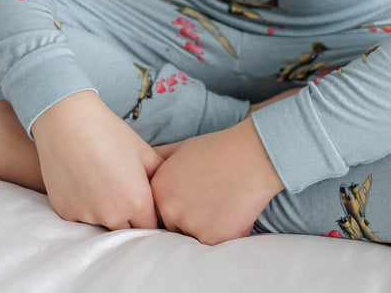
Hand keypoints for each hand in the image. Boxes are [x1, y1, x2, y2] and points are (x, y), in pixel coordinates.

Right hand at [31, 90, 163, 229]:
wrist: (66, 120)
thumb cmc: (108, 130)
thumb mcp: (142, 150)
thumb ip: (159, 175)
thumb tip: (168, 188)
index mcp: (137, 201)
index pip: (151, 225)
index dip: (149, 213)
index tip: (143, 198)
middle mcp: (112, 215)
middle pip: (127, 229)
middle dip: (128, 216)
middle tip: (121, 187)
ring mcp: (86, 216)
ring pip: (102, 224)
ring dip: (105, 211)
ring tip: (100, 180)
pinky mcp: (65, 212)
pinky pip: (81, 217)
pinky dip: (84, 205)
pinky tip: (82, 180)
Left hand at [151, 116, 284, 243]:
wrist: (250, 156)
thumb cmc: (217, 149)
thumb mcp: (179, 148)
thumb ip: (157, 160)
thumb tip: (141, 168)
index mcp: (158, 188)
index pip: (157, 210)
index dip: (176, 204)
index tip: (190, 194)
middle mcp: (168, 208)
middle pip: (172, 225)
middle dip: (187, 217)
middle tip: (207, 198)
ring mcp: (188, 224)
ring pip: (191, 236)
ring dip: (203, 226)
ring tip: (219, 202)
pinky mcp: (210, 238)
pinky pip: (210, 244)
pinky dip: (220, 232)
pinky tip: (228, 211)